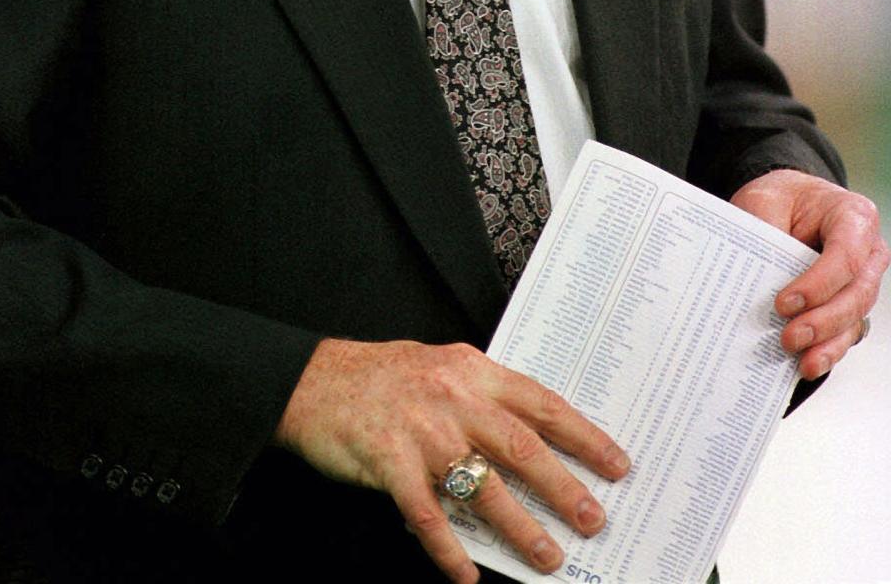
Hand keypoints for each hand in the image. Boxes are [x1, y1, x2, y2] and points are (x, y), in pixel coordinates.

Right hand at [274, 337, 630, 583]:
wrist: (315, 380)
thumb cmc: (383, 376)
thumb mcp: (443, 368)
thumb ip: (484, 396)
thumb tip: (536, 438)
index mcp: (472, 370)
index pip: (541, 404)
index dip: (583, 435)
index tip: (616, 464)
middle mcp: (453, 398)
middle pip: (522, 447)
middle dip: (564, 488)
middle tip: (595, 519)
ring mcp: (422, 432)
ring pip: (483, 485)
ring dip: (520, 526)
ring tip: (548, 557)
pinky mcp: (389, 463)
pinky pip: (427, 515)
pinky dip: (448, 550)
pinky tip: (466, 575)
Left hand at [730, 169, 888, 379]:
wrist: (787, 203)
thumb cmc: (782, 198)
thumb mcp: (764, 200)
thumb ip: (765, 231)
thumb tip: (761, 278)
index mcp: (853, 215)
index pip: (847, 255)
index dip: (819, 284)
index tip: (784, 302)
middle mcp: (868, 251)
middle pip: (857, 294)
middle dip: (823, 321)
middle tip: (789, 337)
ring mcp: (862, 281)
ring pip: (855, 319)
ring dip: (828, 344)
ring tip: (801, 361)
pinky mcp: (850, 305)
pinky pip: (846, 332)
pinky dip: (828, 350)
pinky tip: (807, 364)